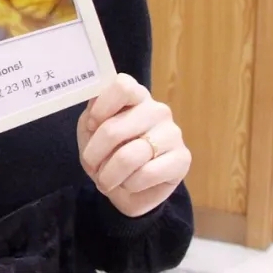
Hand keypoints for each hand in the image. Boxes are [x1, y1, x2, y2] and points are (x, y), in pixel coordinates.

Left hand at [76, 73, 191, 217]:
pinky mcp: (182, 159)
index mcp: (135, 96)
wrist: (127, 187)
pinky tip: (130, 184)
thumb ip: (91, 118)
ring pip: (129, 156)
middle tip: (90, 165)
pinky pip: (147, 174)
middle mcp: (157, 109)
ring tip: (106, 180)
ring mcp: (172, 133)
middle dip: (94, 154)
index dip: (101, 106)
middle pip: (115, 128)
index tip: (91, 125)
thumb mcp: (90, 132)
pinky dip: (130, 184)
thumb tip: (93, 116)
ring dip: (109, 174)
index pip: (122, 86)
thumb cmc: (107, 152)